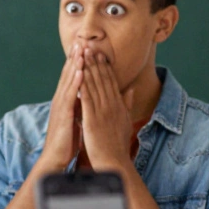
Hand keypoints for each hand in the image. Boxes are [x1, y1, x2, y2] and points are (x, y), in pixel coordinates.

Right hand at [38, 42, 85, 172]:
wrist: (55, 159)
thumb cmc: (67, 142)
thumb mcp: (76, 121)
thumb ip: (80, 107)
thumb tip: (87, 98)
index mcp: (65, 102)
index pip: (71, 78)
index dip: (76, 62)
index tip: (83, 48)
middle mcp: (60, 101)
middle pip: (67, 75)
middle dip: (74, 58)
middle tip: (80, 40)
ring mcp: (60, 107)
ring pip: (67, 81)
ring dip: (74, 65)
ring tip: (80, 50)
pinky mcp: (63, 115)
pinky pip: (69, 95)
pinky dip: (74, 82)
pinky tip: (79, 71)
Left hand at [79, 49, 135, 171]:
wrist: (114, 162)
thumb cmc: (117, 145)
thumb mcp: (125, 121)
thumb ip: (127, 104)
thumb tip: (130, 89)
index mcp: (118, 105)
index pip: (111, 81)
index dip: (105, 66)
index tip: (100, 52)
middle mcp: (112, 105)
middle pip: (103, 79)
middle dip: (96, 61)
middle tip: (90, 45)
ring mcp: (103, 112)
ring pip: (95, 85)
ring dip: (88, 68)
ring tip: (83, 54)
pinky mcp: (93, 119)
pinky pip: (87, 98)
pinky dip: (83, 85)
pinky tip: (78, 74)